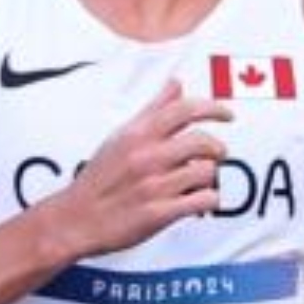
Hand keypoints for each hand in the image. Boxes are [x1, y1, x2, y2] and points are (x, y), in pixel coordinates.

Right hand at [47, 81, 231, 258]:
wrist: (75, 220)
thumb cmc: (101, 177)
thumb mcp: (122, 136)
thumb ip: (154, 109)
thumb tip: (176, 83)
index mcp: (138, 135)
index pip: (184, 110)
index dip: (213, 108)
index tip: (227, 115)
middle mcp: (147, 157)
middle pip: (203, 141)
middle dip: (217, 149)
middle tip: (215, 156)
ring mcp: (153, 186)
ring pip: (207, 172)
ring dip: (209, 178)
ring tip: (196, 183)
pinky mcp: (159, 213)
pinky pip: (204, 200)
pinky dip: (208, 201)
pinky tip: (198, 202)